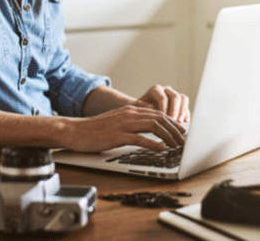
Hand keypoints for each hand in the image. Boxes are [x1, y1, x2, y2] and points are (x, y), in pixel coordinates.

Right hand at [61, 105, 185, 152]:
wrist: (75, 130)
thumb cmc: (95, 129)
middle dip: (175, 129)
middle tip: (184, 140)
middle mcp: (130, 114)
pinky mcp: (117, 136)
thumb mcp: (117, 122)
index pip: (158, 113)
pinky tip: (161, 149)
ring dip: (168, 136)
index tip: (182, 131)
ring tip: (177, 145)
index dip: (172, 122)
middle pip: (160, 118)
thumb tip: (149, 129)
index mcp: (131, 110)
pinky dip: (153, 143)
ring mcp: (124, 124)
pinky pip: (139, 138)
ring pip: (153, 126)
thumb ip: (133, 122)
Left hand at [133, 85, 189, 123]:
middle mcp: (166, 90)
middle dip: (175, 110)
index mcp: (155, 90)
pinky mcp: (180, 103)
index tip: (164, 118)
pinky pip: (186, 105)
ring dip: (183, 110)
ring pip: (183, 99)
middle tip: (174, 121)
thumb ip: (143, 106)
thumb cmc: (138, 109)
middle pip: (175, 96)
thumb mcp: (137, 108)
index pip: (162, 97)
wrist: (141, 110)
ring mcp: (174, 95)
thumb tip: (152, 107)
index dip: (164, 108)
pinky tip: (186, 122)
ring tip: (180, 122)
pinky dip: (187, 113)